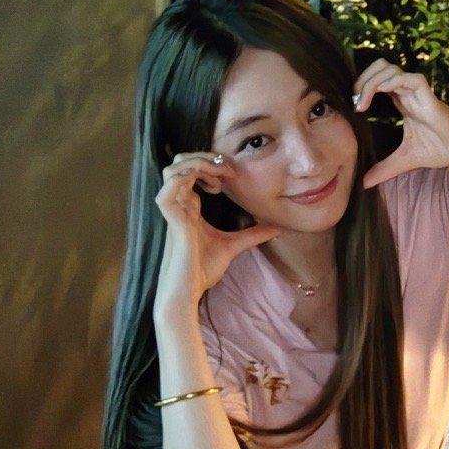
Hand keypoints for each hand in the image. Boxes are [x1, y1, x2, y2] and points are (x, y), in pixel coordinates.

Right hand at [153, 152, 280, 322]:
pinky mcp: (171, 218)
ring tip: (221, 174)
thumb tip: (278, 228)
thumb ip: (253, 235)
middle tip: (229, 169)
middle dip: (205, 157)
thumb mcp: (235, 246)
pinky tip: (213, 186)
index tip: (233, 175)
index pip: (192, 171)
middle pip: (180, 162)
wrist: (189, 291)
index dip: (212, 165)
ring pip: (173, 168)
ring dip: (198, 163)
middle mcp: (179, 204)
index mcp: (189, 207)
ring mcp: (173, 210)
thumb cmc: (203, 270)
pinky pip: (170, 186)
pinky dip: (189, 177)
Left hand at [353, 59, 448, 189]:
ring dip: (370, 81)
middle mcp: (407, 92)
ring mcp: (417, 92)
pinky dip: (388, 83)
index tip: (351, 109)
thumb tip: (363, 184)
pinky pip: (407, 78)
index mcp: (402, 101)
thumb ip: (385, 168)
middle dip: (362, 79)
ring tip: (360, 103)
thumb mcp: (406, 160)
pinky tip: (376, 99)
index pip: (376, 81)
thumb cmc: (443, 149)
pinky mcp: (428, 95)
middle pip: (380, 67)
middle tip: (354, 102)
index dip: (361, 88)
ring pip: (389, 69)